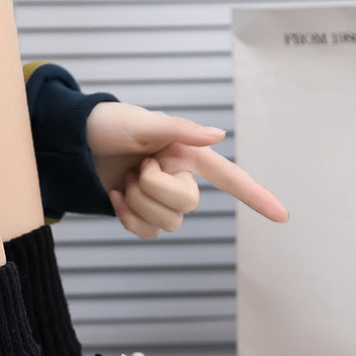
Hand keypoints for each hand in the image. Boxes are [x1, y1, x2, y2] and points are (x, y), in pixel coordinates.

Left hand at [86, 101, 288, 238]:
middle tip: (137, 166)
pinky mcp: (141, 214)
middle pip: (188, 206)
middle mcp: (180, 177)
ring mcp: (160, 199)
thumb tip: (218, 135)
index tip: (283, 216)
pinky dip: (127, 218)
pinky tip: (114, 196)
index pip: (230, 177)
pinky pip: (147, 233)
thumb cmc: (106, 124)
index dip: (257, 196)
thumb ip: (180, 131)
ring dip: (138, 202)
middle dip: (156, 189)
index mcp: (188, 154)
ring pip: (167, 224)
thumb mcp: (141, 122)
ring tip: (124, 178)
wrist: (71, 142)